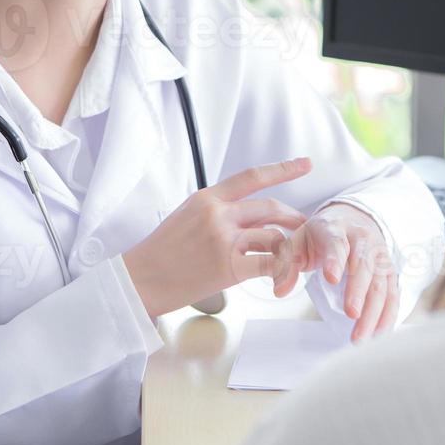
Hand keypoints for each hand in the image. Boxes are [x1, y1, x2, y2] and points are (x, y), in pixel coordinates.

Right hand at [123, 158, 312, 317]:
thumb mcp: (185, 215)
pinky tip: (279, 276)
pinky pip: (268, 263)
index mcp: (207, 198)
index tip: (304, 165)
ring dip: (288, 247)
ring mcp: (224, 239)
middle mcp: (218, 214)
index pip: (252, 176)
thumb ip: (215, 210)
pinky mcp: (229, 266)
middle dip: (293, 217)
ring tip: (291, 256)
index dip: (283, 169)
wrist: (140, 279)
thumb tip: (241, 211)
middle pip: (271, 207)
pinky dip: (280, 269)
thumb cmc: (160, 252)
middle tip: (304, 225)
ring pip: (274, 235)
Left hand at [274, 203, 399, 341]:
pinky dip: (388, 315)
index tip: (331, 279)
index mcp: (334, 228)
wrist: (352, 218)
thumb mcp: (298, 241)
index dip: (335, 260)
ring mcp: (379, 255)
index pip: (336, 243)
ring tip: (359, 338)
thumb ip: (286, 265)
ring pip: (381, 283)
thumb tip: (280, 291)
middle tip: (351, 314)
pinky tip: (379, 334)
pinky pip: (393, 294)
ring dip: (373, 312)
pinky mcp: (389, 271)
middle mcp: (362, 239)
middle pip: (364, 265)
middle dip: (359, 291)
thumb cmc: (321, 235)